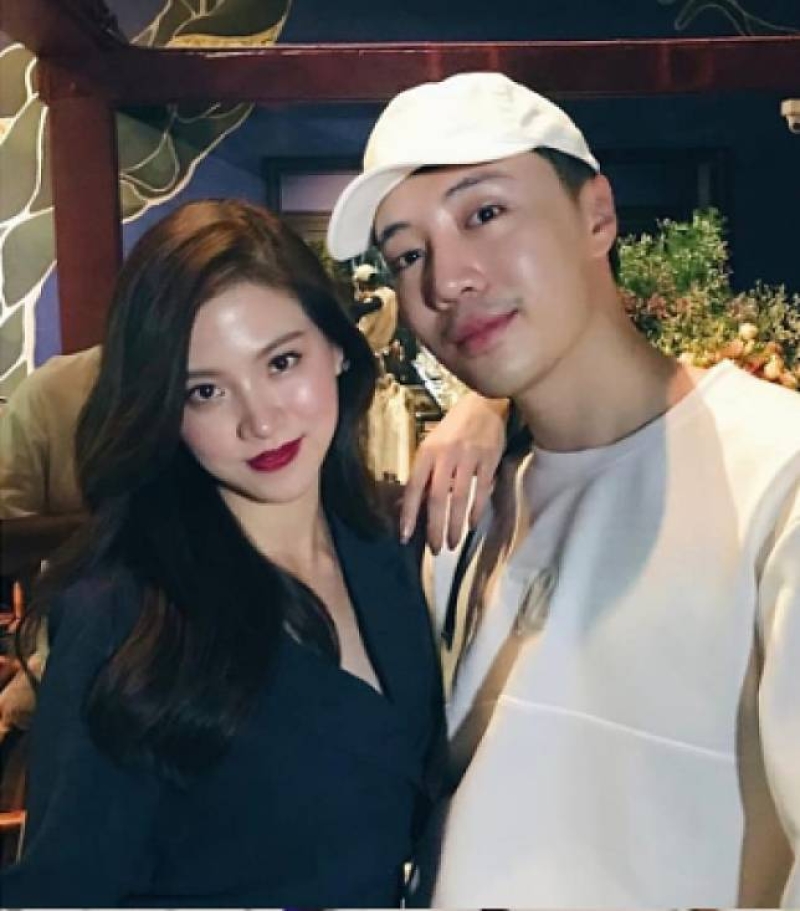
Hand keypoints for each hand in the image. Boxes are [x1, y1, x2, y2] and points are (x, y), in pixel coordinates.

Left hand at [401, 392, 508, 552]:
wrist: (484, 405)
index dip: (409, 513)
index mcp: (427, 452)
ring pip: (460, 498)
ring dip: (455, 525)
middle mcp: (446, 456)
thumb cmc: (453, 428)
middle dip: (435, 527)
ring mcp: (469, 458)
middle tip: (435, 549)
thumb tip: (409, 504)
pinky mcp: (489, 460)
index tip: (406, 536)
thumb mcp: (432, 445)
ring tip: (452, 543)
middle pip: (438, 498)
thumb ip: (424, 473)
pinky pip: (482, 491)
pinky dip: (476, 511)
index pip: (415, 487)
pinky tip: (471, 525)